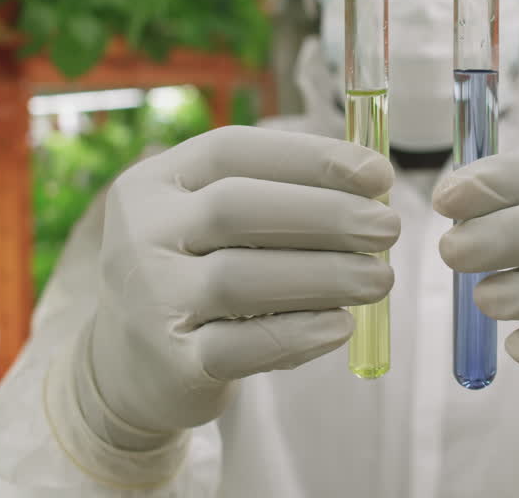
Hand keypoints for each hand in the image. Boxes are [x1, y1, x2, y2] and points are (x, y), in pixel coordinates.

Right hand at [85, 126, 398, 437]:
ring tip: (380, 279)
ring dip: (325, 275)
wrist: (130, 368)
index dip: (311, 158)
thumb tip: (372, 183)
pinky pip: (243, 345)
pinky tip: (341, 325)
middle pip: (237, 209)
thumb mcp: (210, 223)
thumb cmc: (196, 275)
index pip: (232, 151)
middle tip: (388, 228)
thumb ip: (275, 195)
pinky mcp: (171, 363)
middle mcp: (141, 234)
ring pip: (241, 277)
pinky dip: (300, 334)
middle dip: (326, 215)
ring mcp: (150, 300)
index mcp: (153, 183)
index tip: (378, 174)